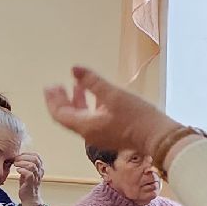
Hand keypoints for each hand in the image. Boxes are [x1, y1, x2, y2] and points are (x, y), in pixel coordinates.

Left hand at [12, 152, 45, 205]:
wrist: (29, 198)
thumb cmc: (27, 185)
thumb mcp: (26, 172)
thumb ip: (25, 165)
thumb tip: (17, 157)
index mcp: (39, 168)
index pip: (36, 156)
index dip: (27, 154)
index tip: (19, 155)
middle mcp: (39, 172)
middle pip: (35, 159)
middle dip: (24, 157)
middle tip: (16, 159)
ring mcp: (36, 177)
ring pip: (32, 165)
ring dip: (22, 163)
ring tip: (16, 164)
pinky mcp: (31, 183)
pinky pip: (29, 173)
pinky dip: (22, 170)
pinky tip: (17, 171)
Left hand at [43, 66, 179, 157]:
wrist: (157, 137)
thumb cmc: (136, 116)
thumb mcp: (113, 94)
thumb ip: (92, 81)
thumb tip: (74, 68)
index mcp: (85, 126)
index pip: (60, 114)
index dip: (52, 100)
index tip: (49, 87)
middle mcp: (88, 133)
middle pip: (67, 117)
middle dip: (60, 100)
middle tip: (56, 85)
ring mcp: (99, 135)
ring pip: (79, 118)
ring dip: (75, 102)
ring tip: (74, 86)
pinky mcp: (109, 134)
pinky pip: (91, 119)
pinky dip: (87, 106)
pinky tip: (94, 95)